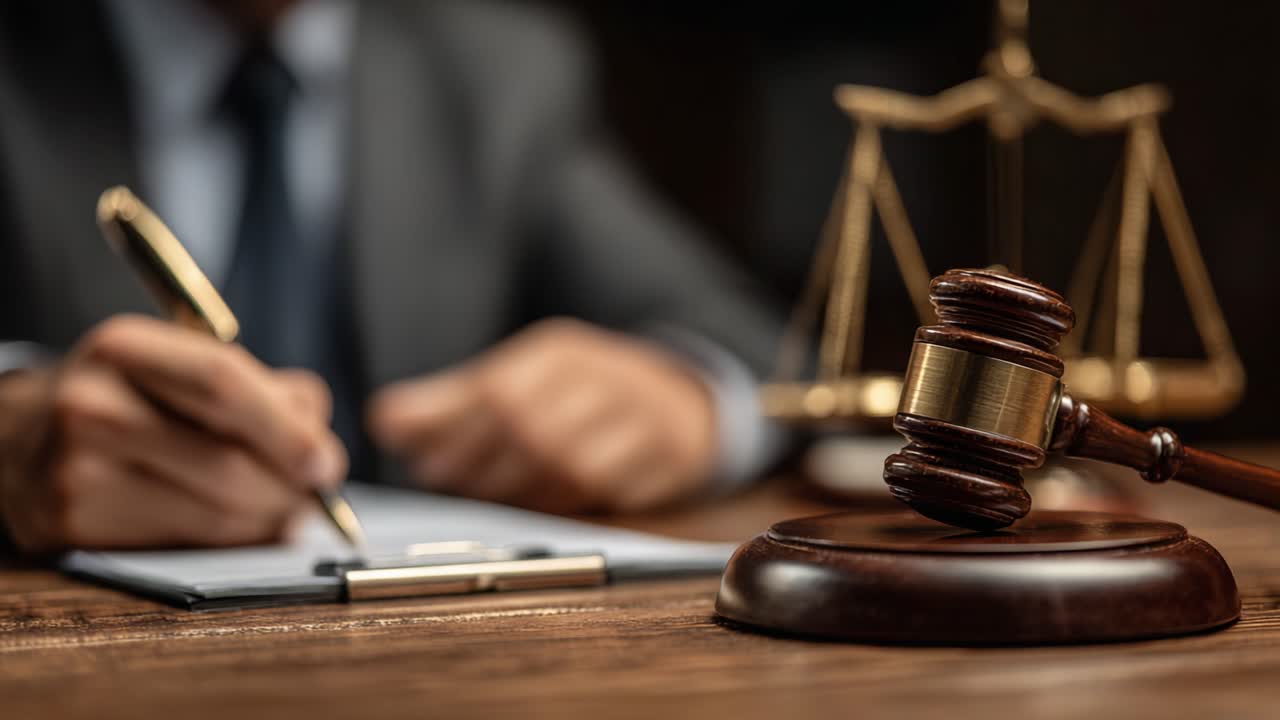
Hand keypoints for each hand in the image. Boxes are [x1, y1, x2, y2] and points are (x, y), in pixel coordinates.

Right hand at [0, 316, 346, 551]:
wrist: (22, 438)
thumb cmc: (132, 397)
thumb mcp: (185, 364)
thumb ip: (267, 388)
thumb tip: (317, 431)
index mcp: (123, 348)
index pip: (222, 384)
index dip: (286, 429)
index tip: (328, 463)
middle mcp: (90, 406)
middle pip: (225, 462)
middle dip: (288, 487)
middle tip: (316, 493)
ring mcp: (76, 472)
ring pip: (213, 513)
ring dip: (267, 519)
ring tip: (284, 509)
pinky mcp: (74, 527)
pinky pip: (184, 545)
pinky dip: (229, 541)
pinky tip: (239, 526)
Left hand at [368, 318, 717, 513]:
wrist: (680, 404)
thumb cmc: (581, 394)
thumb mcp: (520, 379)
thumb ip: (453, 401)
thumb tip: (385, 420)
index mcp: (563, 353)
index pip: (498, 391)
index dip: (449, 428)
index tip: (413, 451)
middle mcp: (605, 377)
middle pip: (528, 428)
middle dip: (476, 463)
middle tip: (439, 479)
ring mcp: (640, 419)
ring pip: (564, 464)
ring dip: (513, 488)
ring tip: (480, 492)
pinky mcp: (664, 459)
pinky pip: (602, 490)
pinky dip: (558, 500)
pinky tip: (531, 500)